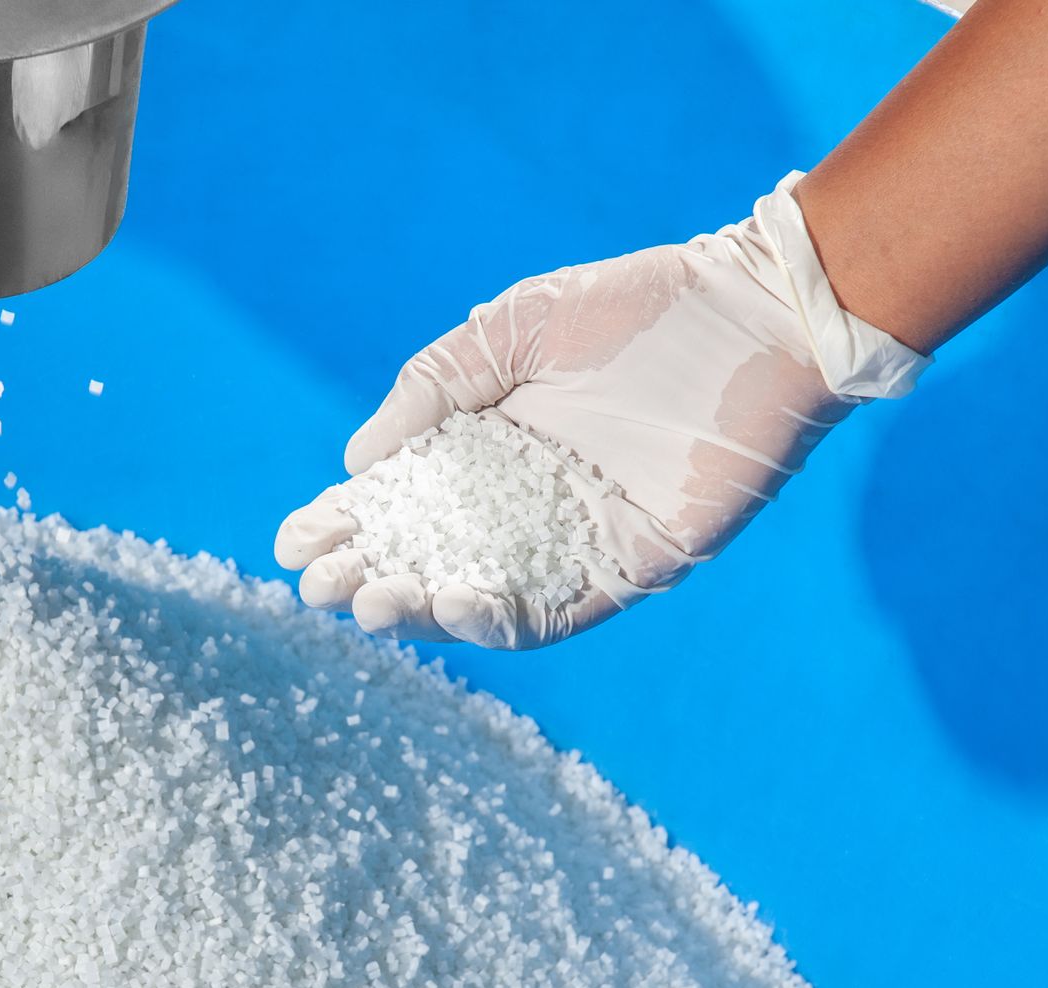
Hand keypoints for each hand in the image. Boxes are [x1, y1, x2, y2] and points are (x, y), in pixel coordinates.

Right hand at [275, 173, 928, 649]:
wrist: (755, 316)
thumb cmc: (636, 307)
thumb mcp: (509, 328)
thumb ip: (433, 387)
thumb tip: (358, 461)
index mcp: (486, 448)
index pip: (398, 502)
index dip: (343, 524)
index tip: (293, 540)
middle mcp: (521, 505)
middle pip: (427, 559)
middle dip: (367, 577)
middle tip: (321, 587)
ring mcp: (571, 542)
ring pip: (478, 597)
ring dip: (419, 610)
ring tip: (371, 603)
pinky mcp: (628, 570)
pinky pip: (555, 613)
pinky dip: (498, 620)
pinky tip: (451, 604)